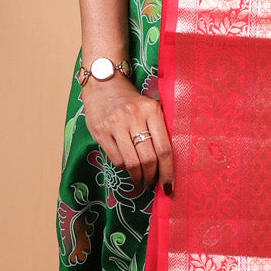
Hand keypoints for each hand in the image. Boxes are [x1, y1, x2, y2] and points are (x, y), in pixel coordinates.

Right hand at [81, 74, 174, 193]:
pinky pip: (116, 159)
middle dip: (152, 177)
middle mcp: (134, 116)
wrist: (103, 84)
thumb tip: (168, 163)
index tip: (169, 186)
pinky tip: (128, 167)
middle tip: (153, 183)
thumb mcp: (150, 107)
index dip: (168, 172)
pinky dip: (124, 168)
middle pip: (148, 159)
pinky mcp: (100, 132)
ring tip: (141, 179)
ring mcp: (115, 124)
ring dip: (138, 177)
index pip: (164, 148)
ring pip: (132, 163)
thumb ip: (159, 129)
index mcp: (152, 110)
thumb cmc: (131, 100)